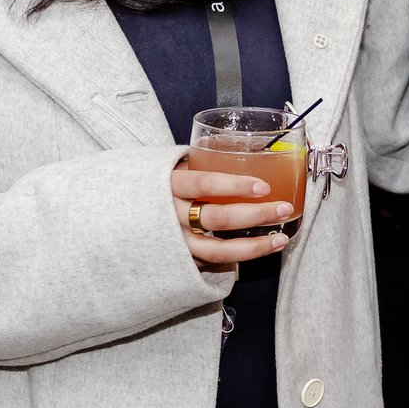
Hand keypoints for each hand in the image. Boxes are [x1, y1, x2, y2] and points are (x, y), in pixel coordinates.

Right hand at [171, 157, 293, 268]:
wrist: (124, 216)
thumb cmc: (159, 186)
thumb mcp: (172, 168)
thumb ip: (200, 162)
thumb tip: (243, 146)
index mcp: (169, 185)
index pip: (203, 184)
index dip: (234, 186)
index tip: (263, 186)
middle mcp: (171, 216)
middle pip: (217, 218)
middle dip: (255, 214)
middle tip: (283, 208)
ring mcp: (177, 242)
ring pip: (219, 249)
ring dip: (255, 245)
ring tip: (281, 238)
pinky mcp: (183, 259)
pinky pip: (216, 261)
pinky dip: (241, 256)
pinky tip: (263, 248)